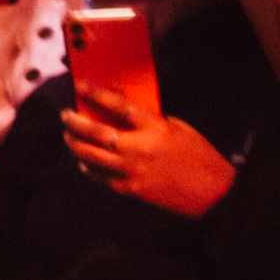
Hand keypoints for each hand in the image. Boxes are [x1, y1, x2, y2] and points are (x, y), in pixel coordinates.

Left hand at [61, 93, 234, 216]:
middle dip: (74, 121)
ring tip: (69, 136)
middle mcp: (139, 148)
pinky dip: (89, 167)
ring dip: (74, 144)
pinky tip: (84, 162)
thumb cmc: (200, 157)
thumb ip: (150, 119)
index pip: (119, 106)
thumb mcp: (179, 128)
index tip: (80, 85)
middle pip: (95, 132)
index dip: (97, 94)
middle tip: (66, 115)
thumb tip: (124, 108)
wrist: (214, 193)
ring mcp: (132, 170)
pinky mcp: (130, 189)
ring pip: (90, 156)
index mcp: (155, 129)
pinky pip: (101, 176)